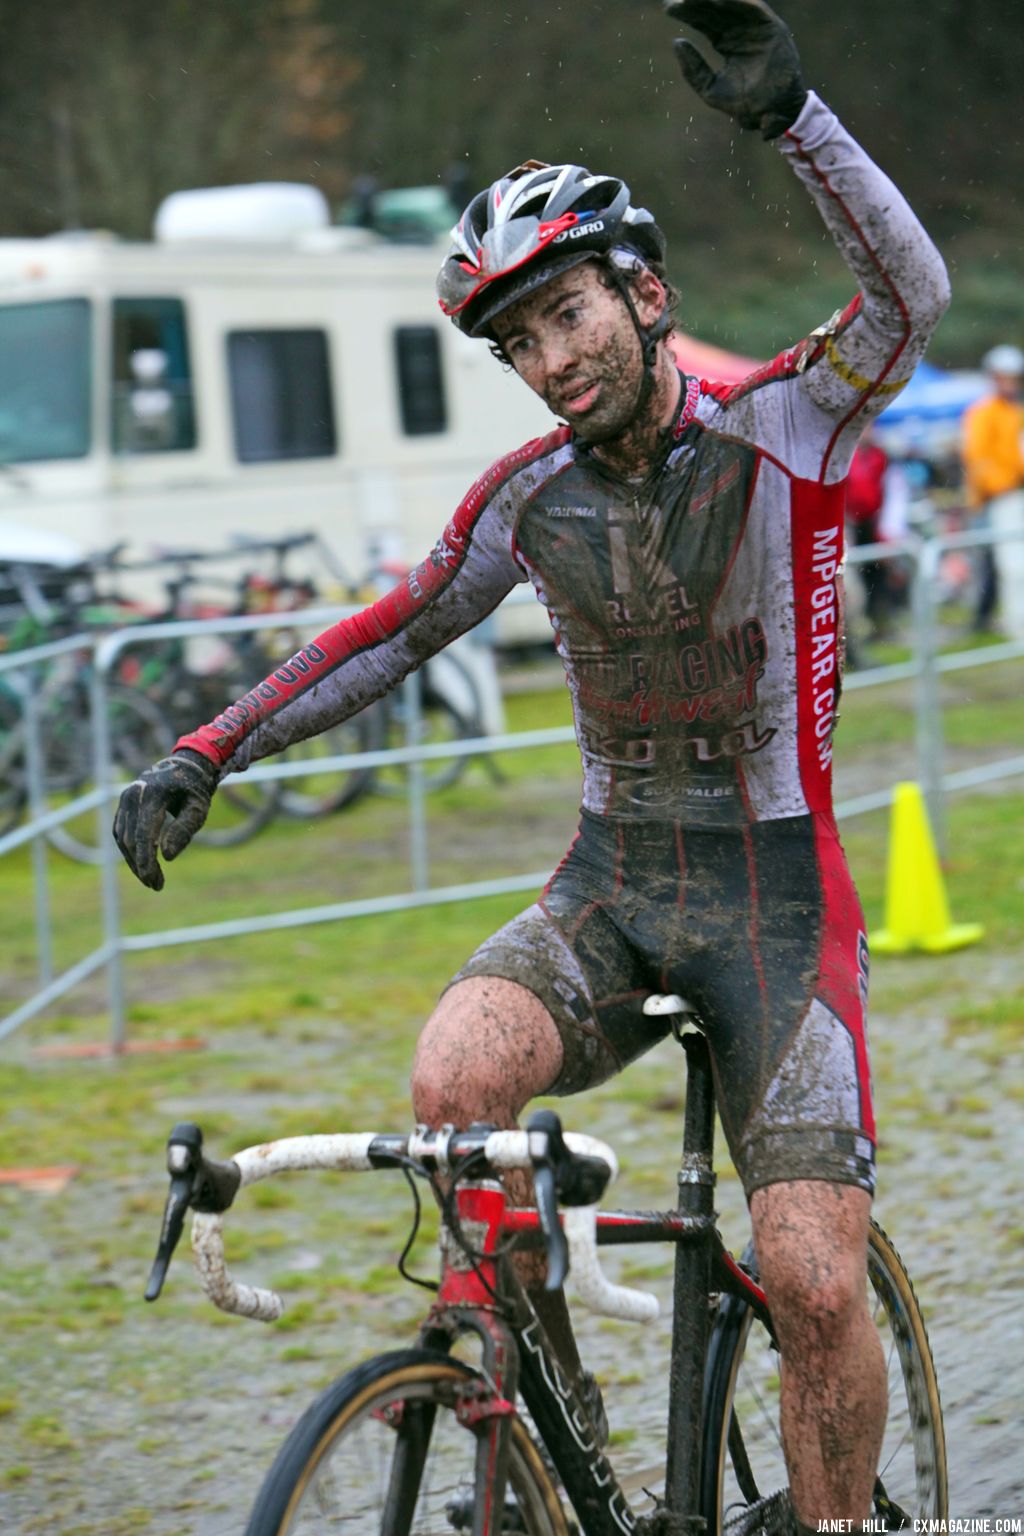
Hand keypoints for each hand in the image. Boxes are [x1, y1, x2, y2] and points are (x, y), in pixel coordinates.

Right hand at [113, 749, 218, 890]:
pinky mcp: (123, 807)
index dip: (146, 860)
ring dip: (134, 862)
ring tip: (152, 881)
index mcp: (153, 794)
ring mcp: (125, 799)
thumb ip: (184, 830)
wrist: (184, 767)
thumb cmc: (195, 790)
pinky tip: (143, 866)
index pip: (143, 834)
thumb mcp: (198, 809)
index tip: (153, 881)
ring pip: (123, 839)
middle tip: (157, 885)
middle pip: (131, 839)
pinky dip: (130, 852)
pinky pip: (121, 834)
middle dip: (142, 866)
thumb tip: (166, 857)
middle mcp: (133, 795)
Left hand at [665, 0, 805, 139]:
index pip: (705, 22)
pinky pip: (754, 8)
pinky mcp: (771, 27)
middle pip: (715, 10)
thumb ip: (693, 69)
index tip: (668, 9)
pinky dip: (738, 2)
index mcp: (727, 43)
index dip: (688, 14)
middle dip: (696, 3)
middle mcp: (740, 31)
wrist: (773, 114)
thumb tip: (676, 42)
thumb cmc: (745, 106)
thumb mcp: (710, 89)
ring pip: (732, 5)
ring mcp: (755, 28)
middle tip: (675, 0)